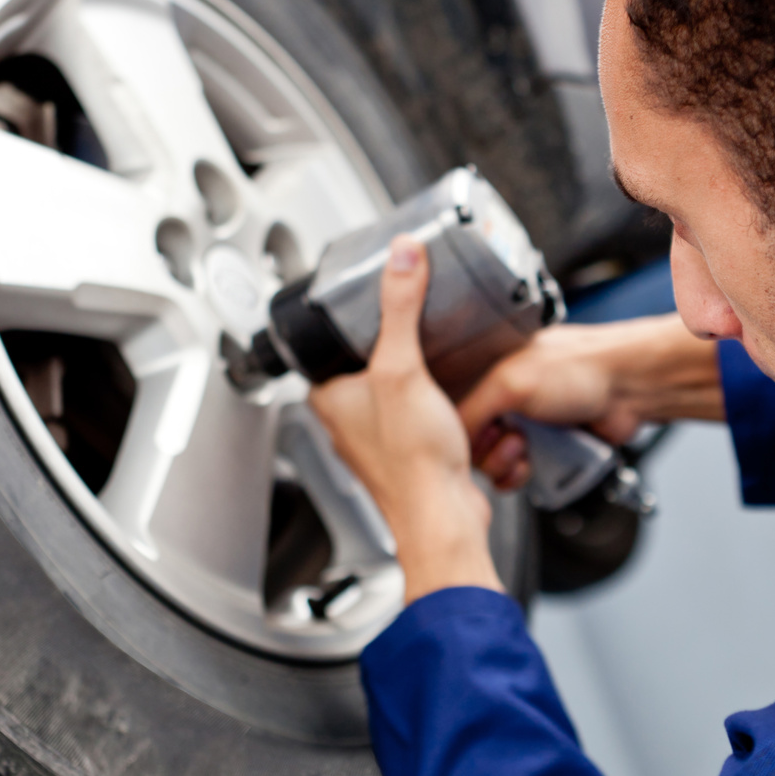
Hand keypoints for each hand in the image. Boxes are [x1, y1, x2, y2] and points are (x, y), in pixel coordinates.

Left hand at [308, 237, 503, 602]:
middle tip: (409, 321)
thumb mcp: (402, 367)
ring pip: (389, 392)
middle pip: (361, 366)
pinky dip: (429, 403)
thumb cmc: (413, 462)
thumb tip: (401, 256)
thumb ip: (400, 307)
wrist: (445, 519)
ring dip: (411, 376)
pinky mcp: (407, 455)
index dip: (349, 322)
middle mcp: (346, 422)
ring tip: (431, 356)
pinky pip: (415, 417)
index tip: (370, 299)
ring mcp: (376, 440)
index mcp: (328, 399)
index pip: (326, 347)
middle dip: (387, 345)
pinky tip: (448, 395)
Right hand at [459, 313, 723, 490]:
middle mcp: (502, 399)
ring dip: (506, 466)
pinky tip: (534, 464)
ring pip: (493, 463)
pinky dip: (522, 476)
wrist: (631, 387)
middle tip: (512, 439)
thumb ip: (471, 409)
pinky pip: (518, 473)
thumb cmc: (581, 367)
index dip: (459, 433)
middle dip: (488, 451)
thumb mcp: (510, 383)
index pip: (450, 415)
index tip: (477, 435)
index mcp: (487, 373)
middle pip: (469, 445)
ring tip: (527, 450)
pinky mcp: (544, 447)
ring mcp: (524, 424)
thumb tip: (451, 440)